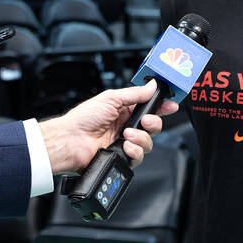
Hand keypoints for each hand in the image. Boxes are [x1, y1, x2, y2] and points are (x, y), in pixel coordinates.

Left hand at [39, 81, 179, 173]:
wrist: (70, 141)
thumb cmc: (83, 118)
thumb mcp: (111, 98)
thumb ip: (135, 94)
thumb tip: (152, 86)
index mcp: (124, 110)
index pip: (149, 108)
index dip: (162, 107)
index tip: (171, 106)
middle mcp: (126, 126)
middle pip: (153, 127)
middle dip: (153, 124)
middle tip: (146, 121)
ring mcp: (124, 143)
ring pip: (148, 143)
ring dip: (141, 138)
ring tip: (126, 136)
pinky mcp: (122, 157)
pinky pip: (138, 157)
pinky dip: (134, 151)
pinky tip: (125, 147)